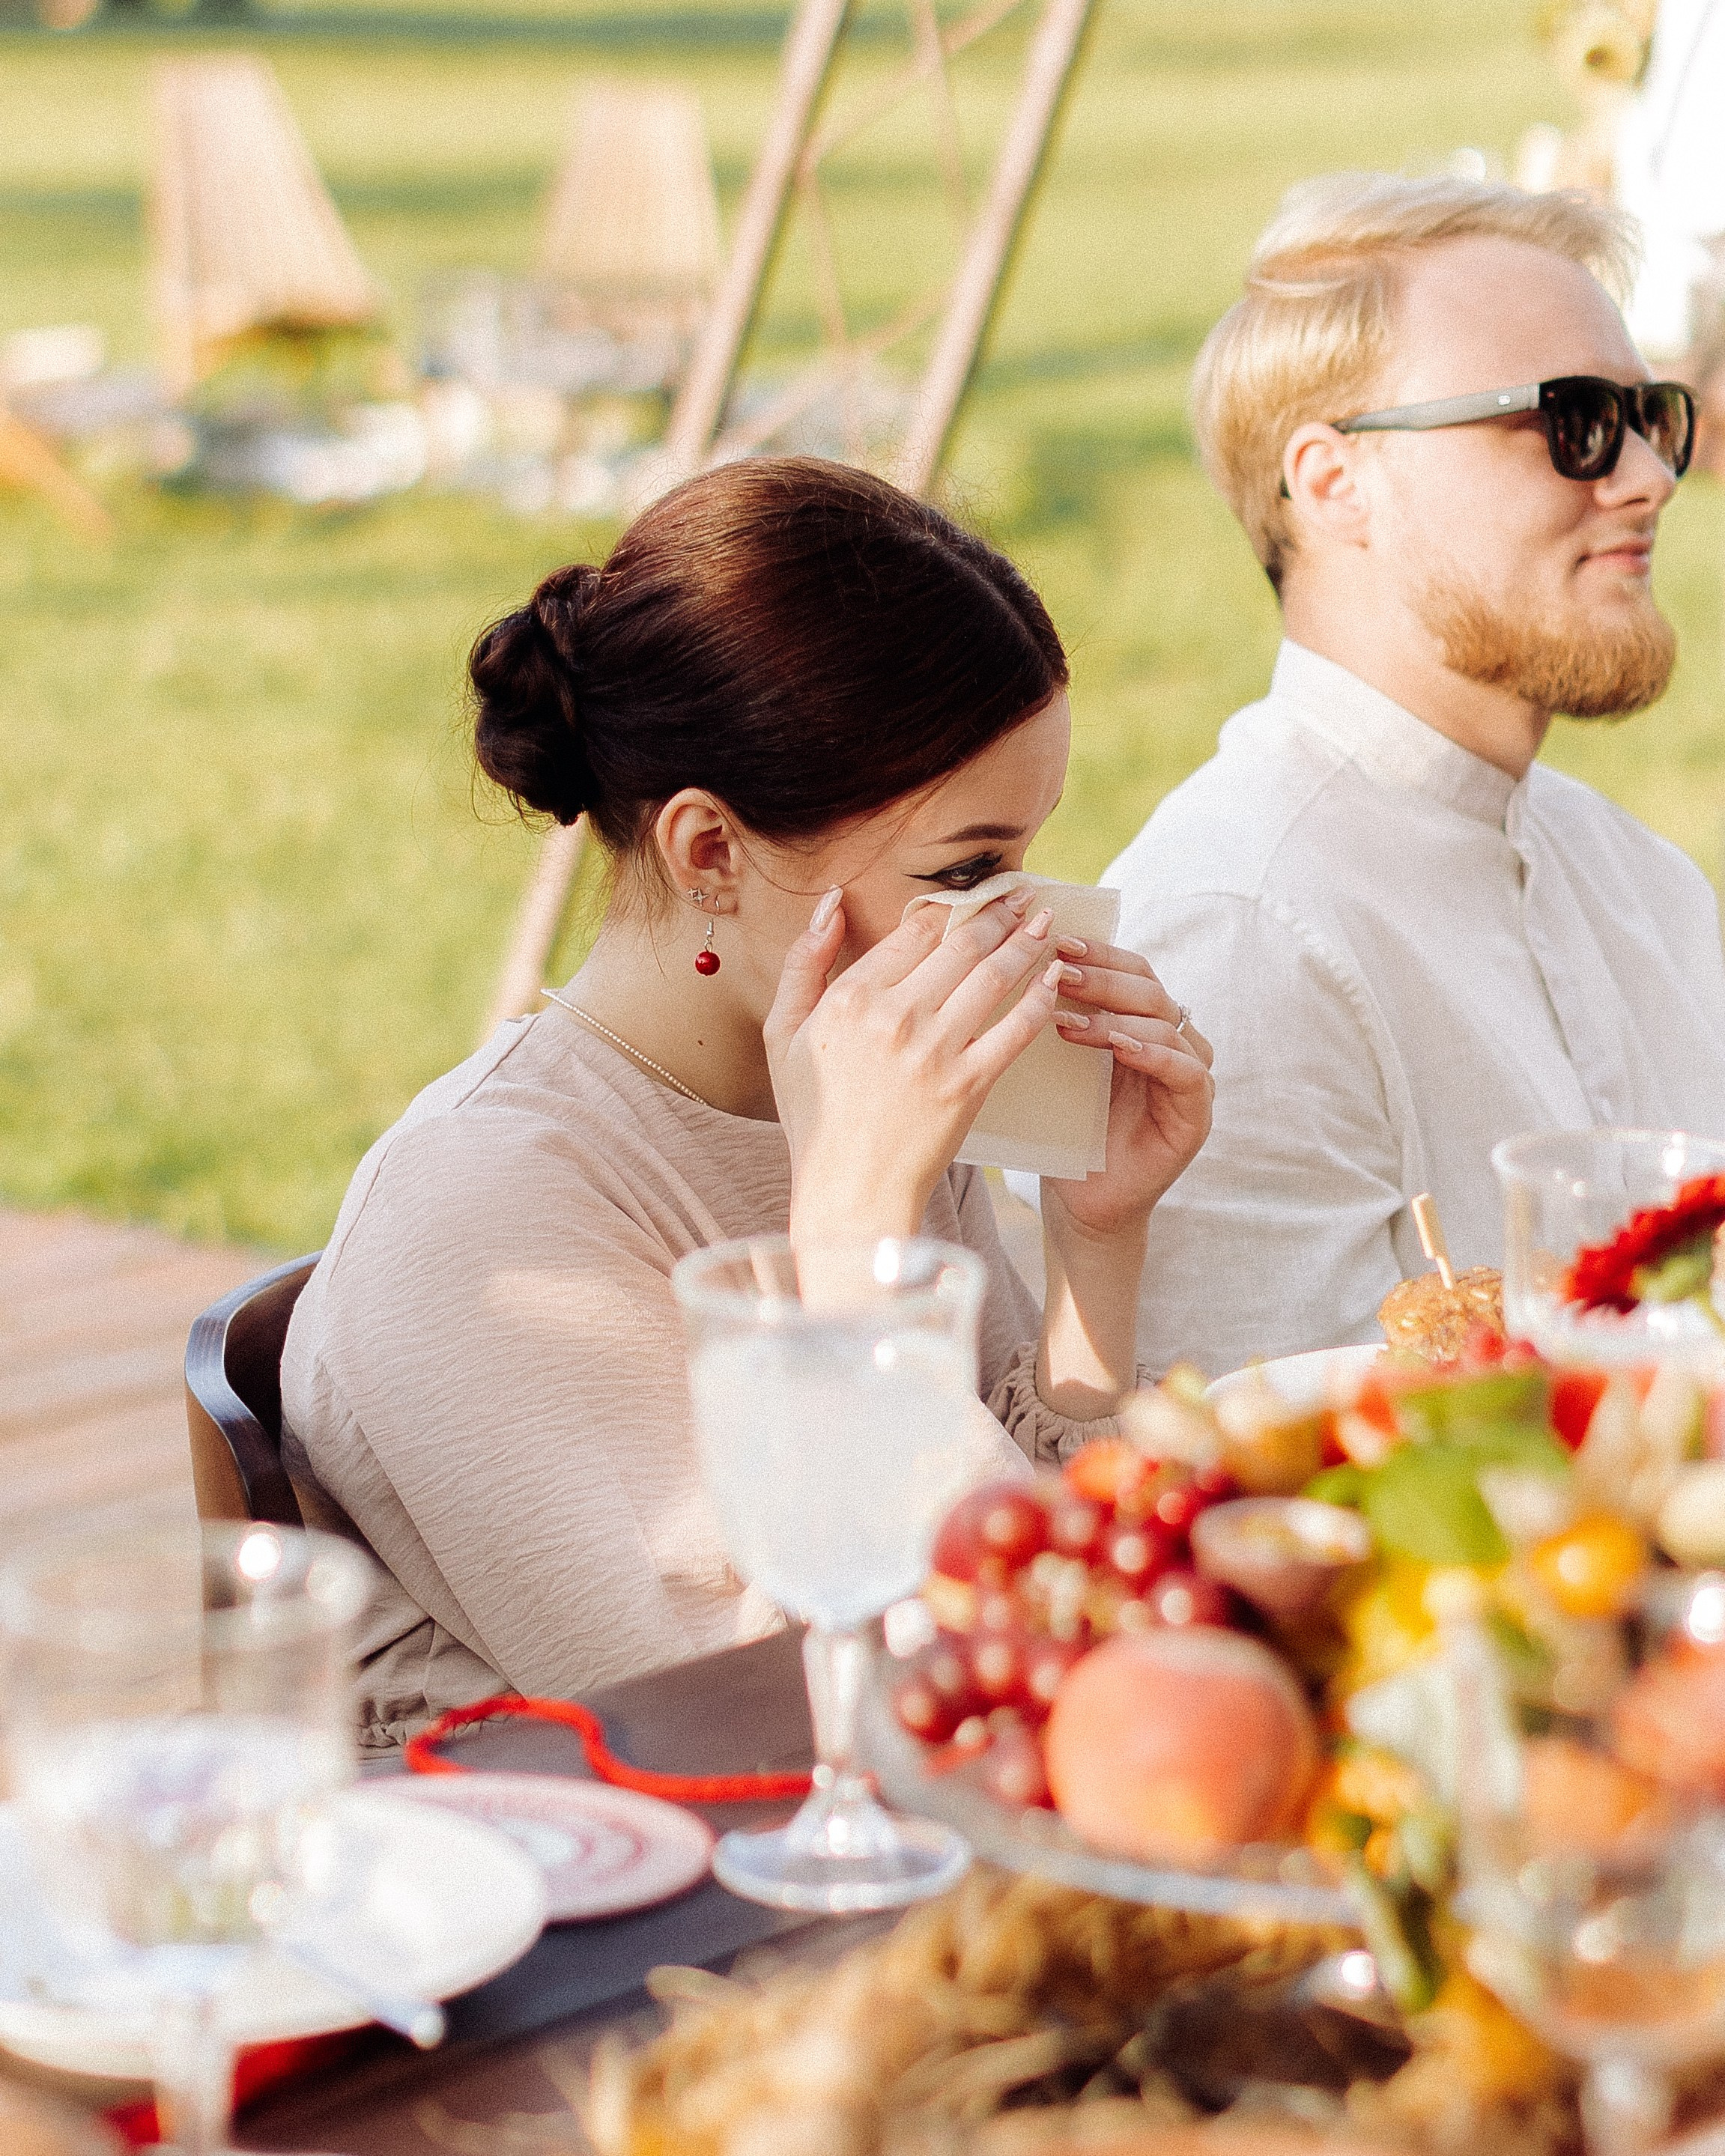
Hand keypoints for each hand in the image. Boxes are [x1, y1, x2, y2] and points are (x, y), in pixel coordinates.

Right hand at [764, 885, 1065, 1244]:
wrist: (850, 1191)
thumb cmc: (814, 1115)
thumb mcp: (783, 1034)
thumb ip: (804, 963)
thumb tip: (832, 901)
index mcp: (850, 999)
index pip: (913, 933)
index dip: (949, 906)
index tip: (972, 894)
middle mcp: (896, 1017)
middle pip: (960, 945)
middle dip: (999, 912)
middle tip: (1025, 895)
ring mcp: (936, 1051)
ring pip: (993, 976)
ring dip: (1025, 941)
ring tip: (1045, 921)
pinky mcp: (970, 1084)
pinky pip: (1016, 1028)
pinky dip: (1040, 996)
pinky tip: (1055, 975)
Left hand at [1042, 940, 1214, 1243]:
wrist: (1079, 1200)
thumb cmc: (1064, 1129)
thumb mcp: (1057, 1064)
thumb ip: (1058, 1016)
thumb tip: (1022, 961)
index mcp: (1141, 1022)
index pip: (1131, 970)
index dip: (1098, 952)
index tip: (1055, 942)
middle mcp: (1173, 1041)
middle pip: (1148, 989)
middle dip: (1101, 977)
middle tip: (1056, 971)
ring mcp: (1190, 1076)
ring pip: (1165, 1023)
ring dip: (1115, 1016)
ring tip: (1067, 1020)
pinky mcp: (1197, 1114)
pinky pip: (1186, 1071)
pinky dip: (1153, 1054)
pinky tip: (1119, 1048)